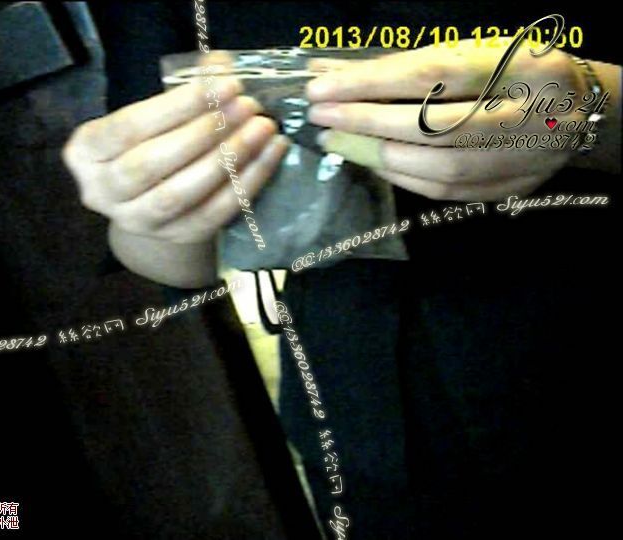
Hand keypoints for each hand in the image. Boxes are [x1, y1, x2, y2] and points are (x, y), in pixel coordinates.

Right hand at [62, 78, 287, 243]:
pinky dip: (248, 182)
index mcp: (86, 151)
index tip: (224, 83)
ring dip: (229, 157)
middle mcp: (102, 192)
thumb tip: (221, 65)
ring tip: (264, 128)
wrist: (149, 197)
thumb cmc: (148, 142)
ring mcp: (138, 221)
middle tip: (247, 105)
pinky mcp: (176, 237)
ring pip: (182, 193)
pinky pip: (215, 213)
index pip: (130, 127)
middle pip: (152, 163)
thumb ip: (182, 90)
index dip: (179, 105)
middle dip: (205, 132)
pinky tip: (272, 153)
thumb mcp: (152, 114)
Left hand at [306, 40, 588, 200]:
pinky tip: (374, 162)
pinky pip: (446, 191)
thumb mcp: (471, 51)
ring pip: (437, 168)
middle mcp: (524, 115)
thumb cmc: (515, 71)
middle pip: (431, 127)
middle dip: (366, 124)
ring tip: (339, 141)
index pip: (431, 74)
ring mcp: (522, 159)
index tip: (321, 89)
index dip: (370, 84)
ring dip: (378, 156)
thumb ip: (406, 64)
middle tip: (321, 120)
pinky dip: (402, 177)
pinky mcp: (511, 189)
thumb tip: (331, 71)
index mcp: (518, 66)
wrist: (579, 110)